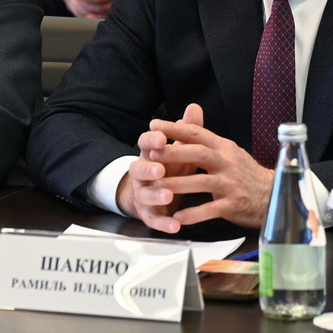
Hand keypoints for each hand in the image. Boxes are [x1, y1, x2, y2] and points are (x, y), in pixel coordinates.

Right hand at [117, 103, 205, 231]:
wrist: (158, 195)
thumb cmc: (171, 167)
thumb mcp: (180, 149)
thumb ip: (186, 130)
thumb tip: (194, 107)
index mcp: (150, 154)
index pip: (145, 143)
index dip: (151, 140)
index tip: (162, 138)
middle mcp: (142, 173)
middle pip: (138, 169)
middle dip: (148, 168)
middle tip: (160, 169)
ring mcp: (143, 194)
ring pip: (144, 195)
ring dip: (155, 194)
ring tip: (168, 195)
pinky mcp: (148, 213)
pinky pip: (153, 219)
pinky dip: (163, 223)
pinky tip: (175, 226)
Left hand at [119, 104, 273, 232]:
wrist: (272, 195)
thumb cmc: (246, 174)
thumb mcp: (230, 153)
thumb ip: (208, 142)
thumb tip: (185, 125)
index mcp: (224, 147)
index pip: (197, 133)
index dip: (175, 128)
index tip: (154, 124)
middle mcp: (228, 162)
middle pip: (198, 154)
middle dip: (173, 154)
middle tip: (151, 155)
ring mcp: (231, 183)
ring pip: (202, 182)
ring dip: (178, 185)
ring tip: (157, 189)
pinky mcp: (234, 204)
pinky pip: (211, 209)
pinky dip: (194, 214)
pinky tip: (178, 218)